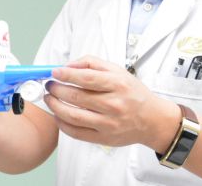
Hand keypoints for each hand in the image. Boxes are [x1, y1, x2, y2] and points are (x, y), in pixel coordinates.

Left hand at [44, 56, 180, 151]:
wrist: (151, 120)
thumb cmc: (133, 93)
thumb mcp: (119, 71)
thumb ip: (93, 63)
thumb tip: (69, 65)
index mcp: (118, 84)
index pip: (87, 78)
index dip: (67, 75)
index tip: (55, 72)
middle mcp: (114, 104)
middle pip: (77, 97)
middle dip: (57, 89)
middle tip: (50, 85)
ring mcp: (108, 123)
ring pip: (73, 116)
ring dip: (55, 106)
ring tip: (49, 98)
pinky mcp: (104, 138)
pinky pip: (76, 132)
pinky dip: (62, 123)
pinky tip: (58, 115)